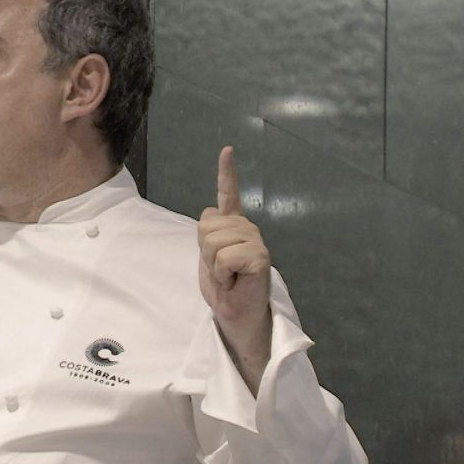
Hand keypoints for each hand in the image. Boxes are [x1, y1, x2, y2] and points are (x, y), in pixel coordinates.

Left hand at [198, 146, 271, 394]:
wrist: (236, 314)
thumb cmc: (224, 288)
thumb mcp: (207, 258)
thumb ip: (208, 235)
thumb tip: (209, 211)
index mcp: (233, 227)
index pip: (229, 194)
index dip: (227, 172)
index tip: (227, 150)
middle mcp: (246, 228)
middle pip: (206, 227)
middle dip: (204, 253)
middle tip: (220, 270)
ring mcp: (255, 241)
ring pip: (213, 241)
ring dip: (213, 265)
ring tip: (228, 276)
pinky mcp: (259, 256)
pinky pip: (225, 256)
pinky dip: (223, 272)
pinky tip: (235, 279)